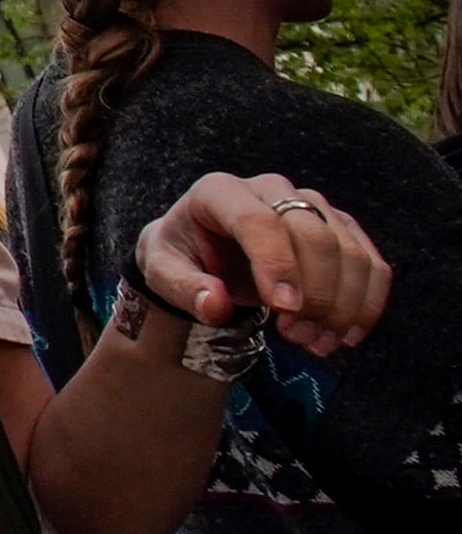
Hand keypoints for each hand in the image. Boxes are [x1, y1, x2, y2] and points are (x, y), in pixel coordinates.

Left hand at [135, 171, 390, 358]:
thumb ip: (184, 288)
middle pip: (314, 235)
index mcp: (219, 191)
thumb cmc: (181, 257)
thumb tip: (216, 306)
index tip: (284, 309)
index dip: (277, 265)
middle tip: (297, 338)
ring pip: (349, 251)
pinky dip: (366, 303)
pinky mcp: (340, 228)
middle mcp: (270, 189)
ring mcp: (311, 205)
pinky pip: (371, 263)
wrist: (201, 250)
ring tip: (316, 344)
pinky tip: (346, 336)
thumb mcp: (162, 272)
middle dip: (314, 293)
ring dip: (343, 305)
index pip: (258, 221)